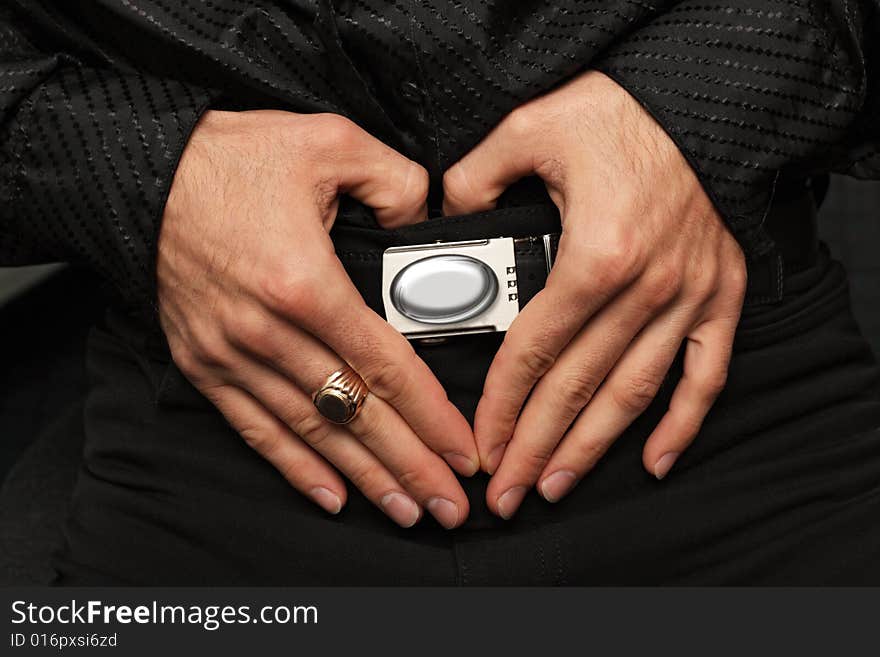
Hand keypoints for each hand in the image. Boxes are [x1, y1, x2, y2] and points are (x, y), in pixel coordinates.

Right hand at [158, 110, 476, 528]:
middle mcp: (266, 331)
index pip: (382, 366)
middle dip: (408, 465)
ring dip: (361, 476)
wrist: (138, 171)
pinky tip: (329, 494)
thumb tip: (425, 223)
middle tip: (448, 505)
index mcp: (302, 282)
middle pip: (353, 413)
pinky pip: (254, 427)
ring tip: (403, 509)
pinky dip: (293, 465)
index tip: (462, 450)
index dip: (429, 415)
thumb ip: (396, 183)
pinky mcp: (205, 363)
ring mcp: (231, 354)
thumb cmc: (228, 159)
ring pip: (310, 431)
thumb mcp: (330, 141)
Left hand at [443, 72, 745, 517]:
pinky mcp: (721, 296)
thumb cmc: (619, 111)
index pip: (534, 353)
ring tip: (555, 484)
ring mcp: (689, 297)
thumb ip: (474, 179)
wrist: (700, 99)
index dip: (501, 407)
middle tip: (505, 492)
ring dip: (592, 448)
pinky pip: (706, 374)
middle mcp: (646, 288)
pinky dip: (684, 422)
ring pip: (633, 394)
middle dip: (534, 446)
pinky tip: (656, 461)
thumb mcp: (529, 127)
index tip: (480, 444)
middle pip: (577, 387)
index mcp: (595, 254)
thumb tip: (446, 218)